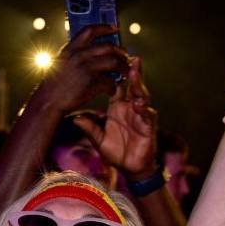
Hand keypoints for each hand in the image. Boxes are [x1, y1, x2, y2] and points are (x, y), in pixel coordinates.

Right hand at [35, 25, 129, 114]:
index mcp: (70, 49)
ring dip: (122, 68)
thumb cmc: (53, 86)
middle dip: (120, 52)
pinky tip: (112, 90)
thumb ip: (73, 56)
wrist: (47, 102)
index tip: (115, 28)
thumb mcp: (60, 64)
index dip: (104, 28)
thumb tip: (89, 52)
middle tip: (125, 58)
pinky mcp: (91, 83)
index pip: (90, 31)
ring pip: (114, 62)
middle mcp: (79, 56)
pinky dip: (113, 86)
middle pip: (108, 47)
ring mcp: (86, 69)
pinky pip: (110, 81)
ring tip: (124, 73)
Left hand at [74, 58, 157, 177]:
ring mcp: (141, 115)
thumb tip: (75, 118)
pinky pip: (148, 115)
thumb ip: (89, 128)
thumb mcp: (98, 140)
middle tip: (129, 57)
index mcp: (118, 107)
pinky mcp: (149, 126)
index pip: (117, 86)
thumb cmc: (116, 152)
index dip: (114, 74)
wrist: (131, 168)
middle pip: (132, 85)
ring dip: (138, 85)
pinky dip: (144, 109)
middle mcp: (130, 108)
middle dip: (132, 71)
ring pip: (142, 96)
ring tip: (134, 74)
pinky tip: (139, 105)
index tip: (108, 60)